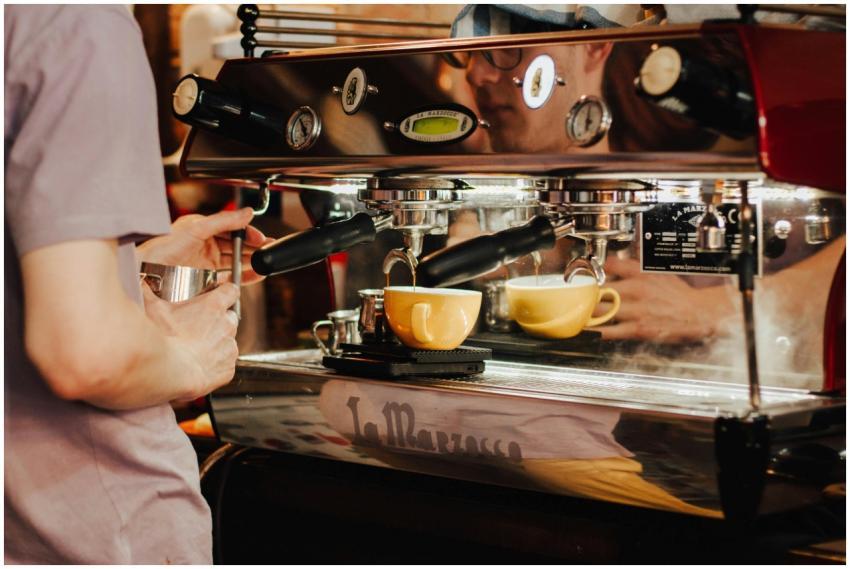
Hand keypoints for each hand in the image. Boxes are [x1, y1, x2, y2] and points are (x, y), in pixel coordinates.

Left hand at [138, 208, 273, 284]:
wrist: (146, 273)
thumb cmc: (163, 248)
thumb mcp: (196, 228)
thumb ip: (224, 220)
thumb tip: (247, 213)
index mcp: (203, 229)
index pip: (233, 229)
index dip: (248, 234)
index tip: (261, 238)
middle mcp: (206, 245)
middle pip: (237, 246)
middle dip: (254, 248)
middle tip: (269, 251)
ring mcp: (206, 263)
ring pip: (236, 262)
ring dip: (252, 263)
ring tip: (265, 264)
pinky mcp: (206, 280)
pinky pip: (230, 278)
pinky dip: (244, 278)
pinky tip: (255, 276)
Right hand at [143, 282, 240, 398]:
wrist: (168, 372)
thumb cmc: (162, 339)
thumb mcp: (152, 308)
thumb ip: (149, 292)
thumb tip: (141, 283)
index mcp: (214, 306)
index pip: (231, 290)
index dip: (225, 292)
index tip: (219, 295)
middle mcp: (226, 325)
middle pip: (229, 317)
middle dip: (217, 320)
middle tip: (198, 326)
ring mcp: (229, 348)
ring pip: (227, 341)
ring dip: (216, 343)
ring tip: (194, 349)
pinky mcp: (228, 369)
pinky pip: (225, 364)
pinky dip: (215, 365)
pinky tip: (198, 365)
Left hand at [590, 256, 734, 342]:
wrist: (698, 314)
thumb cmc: (678, 294)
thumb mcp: (658, 272)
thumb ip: (637, 266)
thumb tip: (619, 258)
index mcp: (640, 273)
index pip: (608, 265)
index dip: (594, 271)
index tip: (586, 275)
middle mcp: (636, 289)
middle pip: (599, 290)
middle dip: (586, 295)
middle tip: (577, 299)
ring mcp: (635, 310)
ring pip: (600, 310)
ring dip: (587, 314)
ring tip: (578, 315)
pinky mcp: (638, 328)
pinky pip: (610, 331)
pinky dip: (597, 332)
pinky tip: (589, 331)